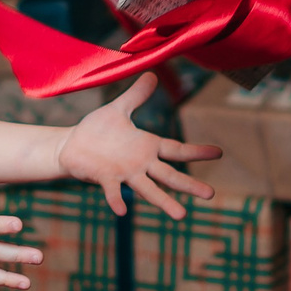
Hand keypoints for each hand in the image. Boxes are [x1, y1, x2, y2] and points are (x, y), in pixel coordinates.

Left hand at [57, 76, 220, 220]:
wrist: (71, 146)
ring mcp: (123, 174)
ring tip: (181, 216)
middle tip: (211, 195)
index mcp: (147, 146)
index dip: (197, 151)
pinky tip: (123, 210)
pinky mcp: (104, 179)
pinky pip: (113, 191)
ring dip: (164, 202)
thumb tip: (153, 73)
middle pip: (169, 175)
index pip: (177, 149)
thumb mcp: (118, 108)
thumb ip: (136, 95)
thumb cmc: (96, 130)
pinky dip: (117, 200)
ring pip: (148, 190)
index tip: (220, 153)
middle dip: (189, 184)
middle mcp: (140, 164)